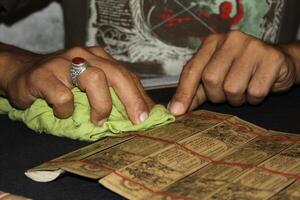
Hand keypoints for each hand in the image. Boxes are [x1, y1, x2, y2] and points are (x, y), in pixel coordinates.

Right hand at [1, 46, 153, 124]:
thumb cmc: (61, 83)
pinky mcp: (44, 74)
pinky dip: (67, 110)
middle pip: (116, 74)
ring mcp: (63, 62)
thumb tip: (137, 114)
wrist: (23, 73)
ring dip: (101, 105)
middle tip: (137, 120)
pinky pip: (64, 95)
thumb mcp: (89, 86)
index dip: (140, 96)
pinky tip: (64, 113)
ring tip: (98, 120)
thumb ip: (110, 94)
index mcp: (98, 57)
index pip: (126, 75)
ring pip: (94, 79)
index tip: (148, 116)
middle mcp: (84, 55)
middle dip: (132, 99)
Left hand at [168, 31, 296, 114]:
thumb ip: (195, 91)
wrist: (275, 62)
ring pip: (233, 88)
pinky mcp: (272, 58)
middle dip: (216, 95)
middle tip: (226, 93)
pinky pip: (255, 92)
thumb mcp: (214, 76)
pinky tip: (257, 87)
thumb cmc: (239, 70)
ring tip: (243, 88)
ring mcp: (253, 46)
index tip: (176, 112)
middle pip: (211, 79)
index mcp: (212, 43)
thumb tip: (175, 110)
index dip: (183, 92)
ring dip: (236, 99)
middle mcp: (231, 40)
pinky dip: (254, 98)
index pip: (192, 69)